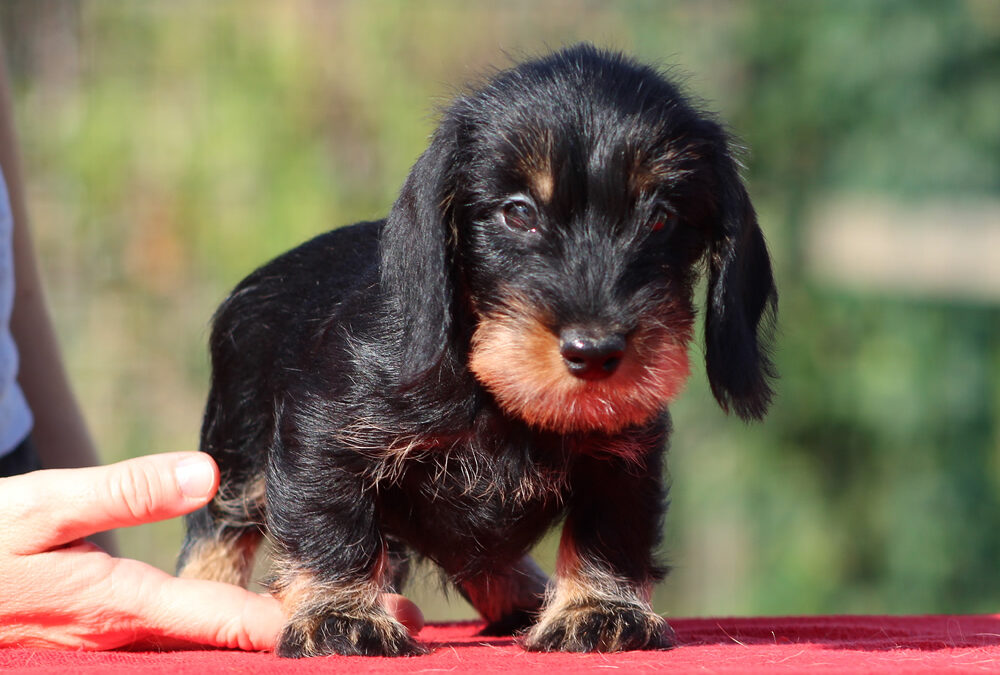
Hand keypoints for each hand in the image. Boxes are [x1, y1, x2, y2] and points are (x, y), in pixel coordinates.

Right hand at [0, 452, 422, 649]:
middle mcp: (132, 640)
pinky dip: (232, 631)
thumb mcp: (38, 509)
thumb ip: (121, 493)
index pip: (235, 626)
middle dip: (308, 636)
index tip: (372, 620)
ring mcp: (120, 647)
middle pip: (235, 647)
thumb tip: (207, 473)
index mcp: (125, 608)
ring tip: (348, 615)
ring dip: (275, 636)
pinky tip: (261, 615)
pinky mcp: (110, 635)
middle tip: (393, 617)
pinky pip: (184, 641)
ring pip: (212, 650)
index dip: (301, 625)